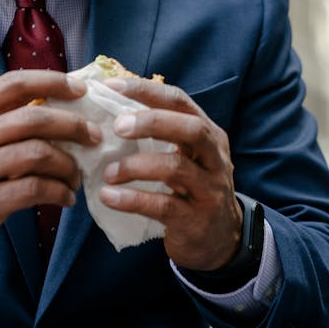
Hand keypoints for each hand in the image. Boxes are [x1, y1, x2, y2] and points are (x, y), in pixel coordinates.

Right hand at [0, 70, 100, 263]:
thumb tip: (52, 110)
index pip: (12, 85)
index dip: (51, 81)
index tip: (79, 89)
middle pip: (33, 119)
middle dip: (72, 125)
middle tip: (93, 136)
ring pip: (38, 155)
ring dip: (68, 165)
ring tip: (76, 175)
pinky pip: (35, 191)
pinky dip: (59, 192)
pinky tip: (65, 198)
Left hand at [98, 78, 242, 270]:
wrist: (220, 240)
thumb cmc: (191, 190)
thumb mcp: (186, 157)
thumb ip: (160, 136)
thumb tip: (109, 110)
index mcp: (208, 134)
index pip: (180, 101)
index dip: (146, 91)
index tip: (110, 86)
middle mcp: (215, 158)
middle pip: (191, 129)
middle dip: (152, 123)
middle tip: (117, 126)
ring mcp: (209, 190)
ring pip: (176, 168)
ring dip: (136, 166)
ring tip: (108, 172)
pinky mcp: (196, 220)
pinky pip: (163, 205)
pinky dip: (132, 199)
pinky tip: (109, 197)